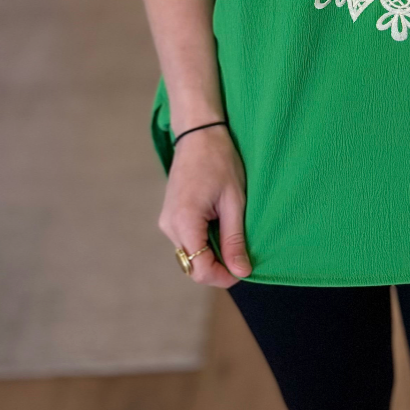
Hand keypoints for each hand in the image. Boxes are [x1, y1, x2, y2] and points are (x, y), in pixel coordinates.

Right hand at [158, 124, 251, 286]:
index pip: (199, 269)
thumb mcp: (234, 201)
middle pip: (192, 265)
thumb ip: (234, 239)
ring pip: (189, 255)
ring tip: (231, 234)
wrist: (199, 133)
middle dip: (217, 267)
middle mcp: (169, 225)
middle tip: (241, 254)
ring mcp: (166, 221)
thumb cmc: (220, 160)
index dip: (222, 276)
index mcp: (184, 222)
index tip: (243, 270)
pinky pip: (186, 241)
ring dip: (210, 254)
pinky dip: (203, 242)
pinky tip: (218, 225)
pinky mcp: (169, 216)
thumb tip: (241, 272)